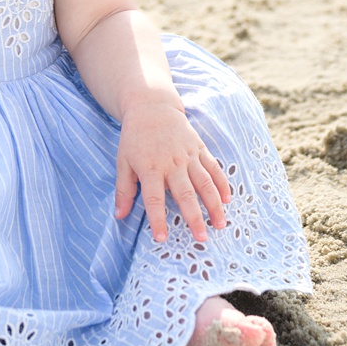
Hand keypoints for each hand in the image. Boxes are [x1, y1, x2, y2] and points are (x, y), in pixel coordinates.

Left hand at [114, 88, 232, 243]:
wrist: (152, 107)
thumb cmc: (134, 137)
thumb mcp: (123, 162)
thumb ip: (123, 190)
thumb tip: (119, 216)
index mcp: (151, 168)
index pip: (155, 199)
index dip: (158, 220)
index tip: (162, 238)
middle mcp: (172, 163)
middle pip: (185, 194)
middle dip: (194, 217)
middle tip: (202, 238)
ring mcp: (188, 156)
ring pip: (204, 183)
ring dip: (214, 204)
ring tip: (220, 224)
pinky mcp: (199, 148)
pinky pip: (213, 168)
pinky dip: (221, 183)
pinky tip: (228, 198)